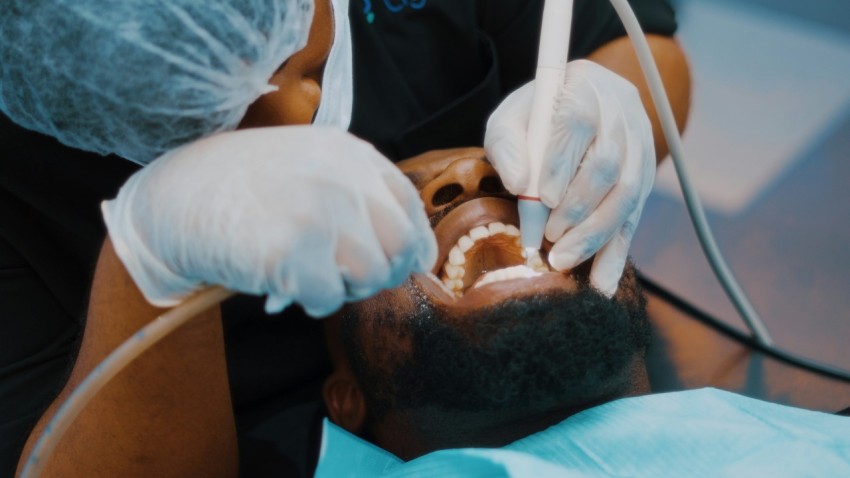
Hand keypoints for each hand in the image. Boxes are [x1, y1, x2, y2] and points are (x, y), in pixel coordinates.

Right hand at [103, 126, 436, 316]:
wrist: (171, 198)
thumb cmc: (241, 191)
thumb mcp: (308, 169)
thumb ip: (357, 197)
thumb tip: (413, 255)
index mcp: (349, 153)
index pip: (409, 207)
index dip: (410, 247)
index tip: (398, 266)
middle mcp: (341, 176)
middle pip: (398, 247)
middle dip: (379, 274)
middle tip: (345, 278)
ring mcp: (317, 210)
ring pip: (370, 277)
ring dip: (342, 289)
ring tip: (308, 276)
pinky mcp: (291, 249)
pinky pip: (328, 298)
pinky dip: (309, 301)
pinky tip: (283, 283)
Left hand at [485, 60, 654, 295]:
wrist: (570, 108)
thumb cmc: (534, 117)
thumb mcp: (510, 119)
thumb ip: (508, 145)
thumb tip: (519, 184)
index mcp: (586, 86)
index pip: (579, 122)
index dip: (562, 162)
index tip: (542, 197)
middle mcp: (622, 113)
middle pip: (608, 164)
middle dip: (577, 208)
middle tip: (548, 238)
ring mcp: (640, 145)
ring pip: (628, 194)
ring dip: (594, 233)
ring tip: (562, 260)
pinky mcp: (645, 178)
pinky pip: (634, 218)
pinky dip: (617, 253)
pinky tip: (602, 284)